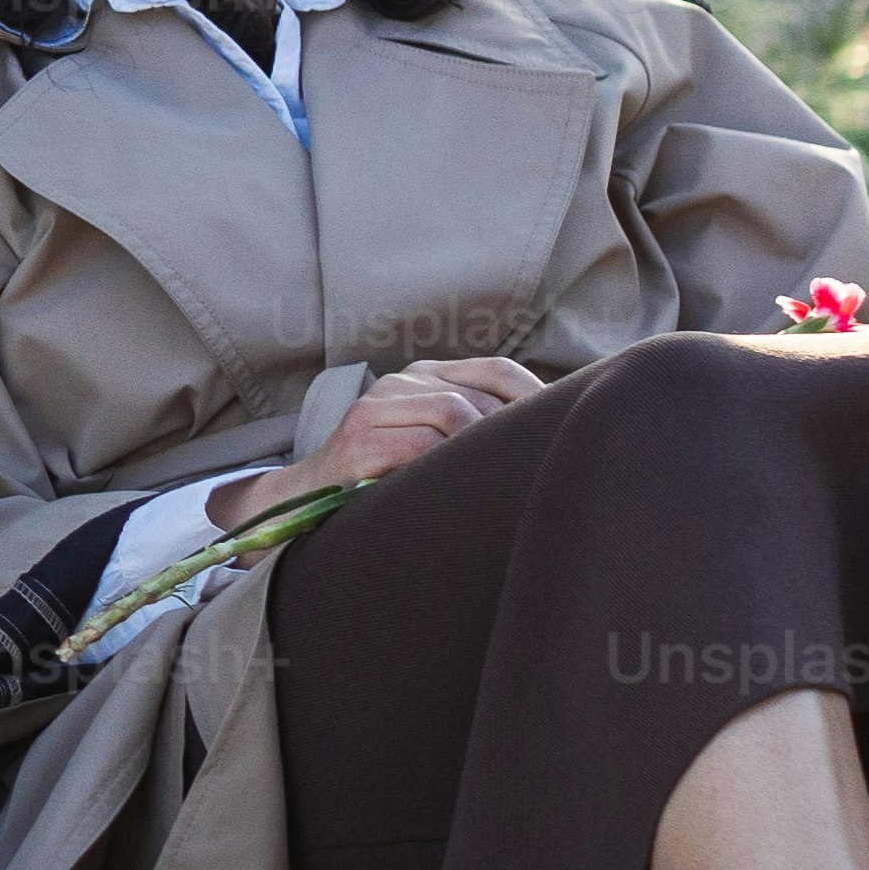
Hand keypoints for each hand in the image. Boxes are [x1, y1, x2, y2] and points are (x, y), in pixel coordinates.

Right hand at [261, 354, 548, 515]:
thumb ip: (474, 429)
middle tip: (532, 468)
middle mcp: (402, 379)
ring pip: (454, 412)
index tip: (560, 431)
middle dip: (513, 434)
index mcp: (426, 375)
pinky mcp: (358, 439)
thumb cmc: (387, 477)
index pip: (498, 371)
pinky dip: (444, 466)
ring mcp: (377, 405)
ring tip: (494, 483)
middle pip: (483, 395)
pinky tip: (455, 489)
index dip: (537, 397)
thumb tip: (549, 433)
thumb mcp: (433, 442)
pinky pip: (421, 443)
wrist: (308, 498)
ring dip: (480, 451)